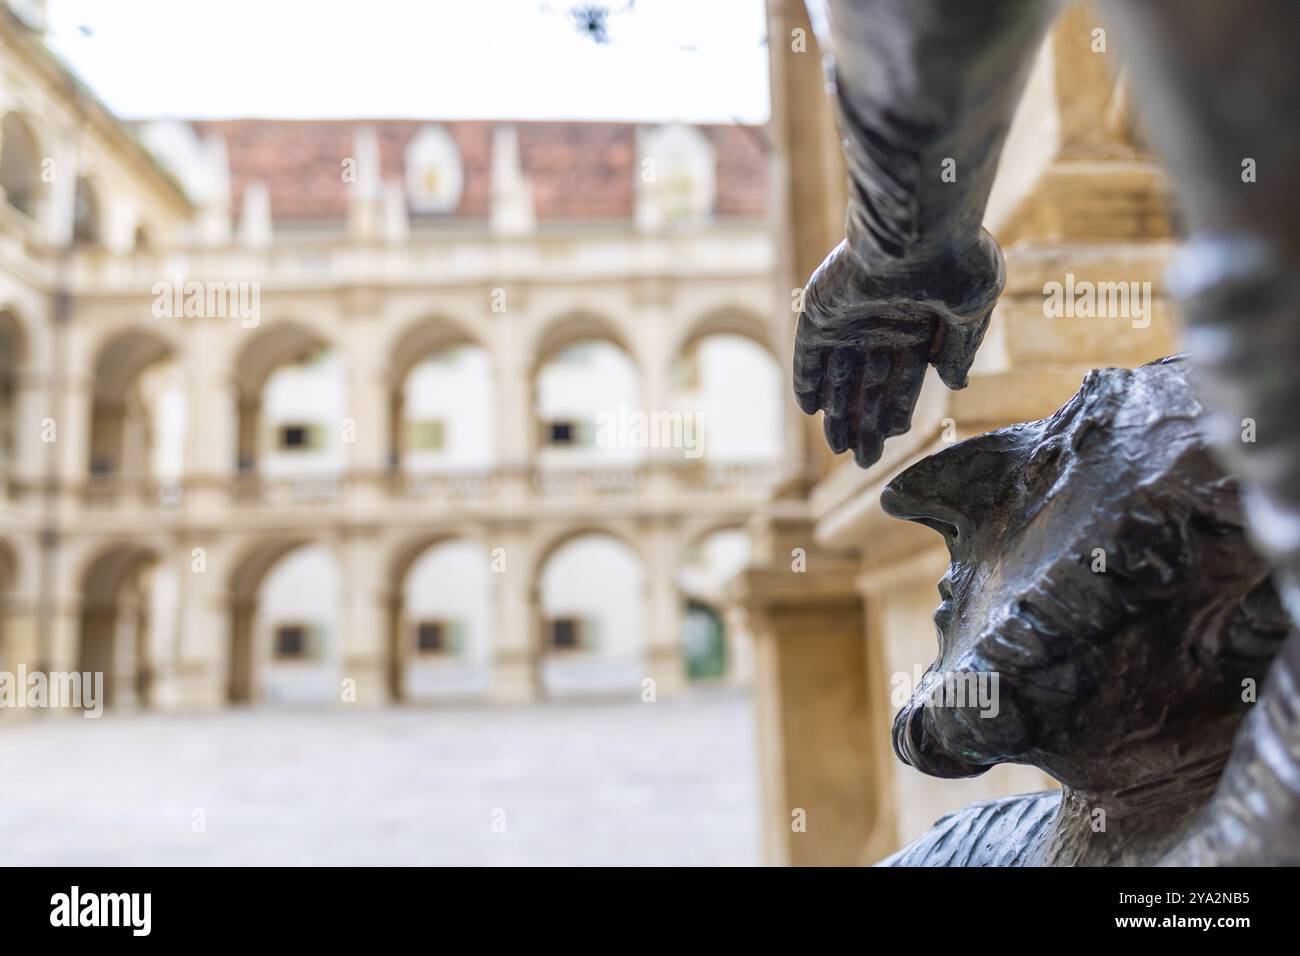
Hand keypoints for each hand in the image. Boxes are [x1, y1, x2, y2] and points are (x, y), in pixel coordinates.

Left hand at [793, 235, 1002, 467]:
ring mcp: (850, 317)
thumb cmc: (955, 263)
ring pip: (839, 375)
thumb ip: (962, 348)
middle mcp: (882, 323)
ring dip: (837, 411)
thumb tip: (954, 384)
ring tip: (837, 447)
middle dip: (866, 422)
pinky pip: (809, 352)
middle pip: (869, 385)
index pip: (903, 379)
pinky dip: (808, 379)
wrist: (917, 228)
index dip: (895, 411)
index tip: (890, 441)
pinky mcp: (821, 308)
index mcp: (918, 324)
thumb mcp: (972, 310)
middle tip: (862, 462)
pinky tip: (809, 409)